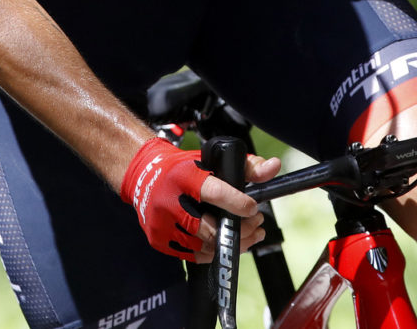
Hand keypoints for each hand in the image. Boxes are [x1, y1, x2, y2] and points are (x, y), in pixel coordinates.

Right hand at [119, 137, 280, 261]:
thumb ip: (246, 165)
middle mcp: (169, 201)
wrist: (143, 176)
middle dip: (239, 230)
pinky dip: (211, 253)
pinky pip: (192, 255)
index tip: (253, 208)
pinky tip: (225, 243)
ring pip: (203, 246)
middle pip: (209, 228)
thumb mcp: (211, 160)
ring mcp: (162, 224)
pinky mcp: (159, 239)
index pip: (213, 192)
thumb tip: (274, 167)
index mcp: (183, 177)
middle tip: (257, 225)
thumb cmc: (182, 168)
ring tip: (248, 236)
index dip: (237, 203)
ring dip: (230, 245)